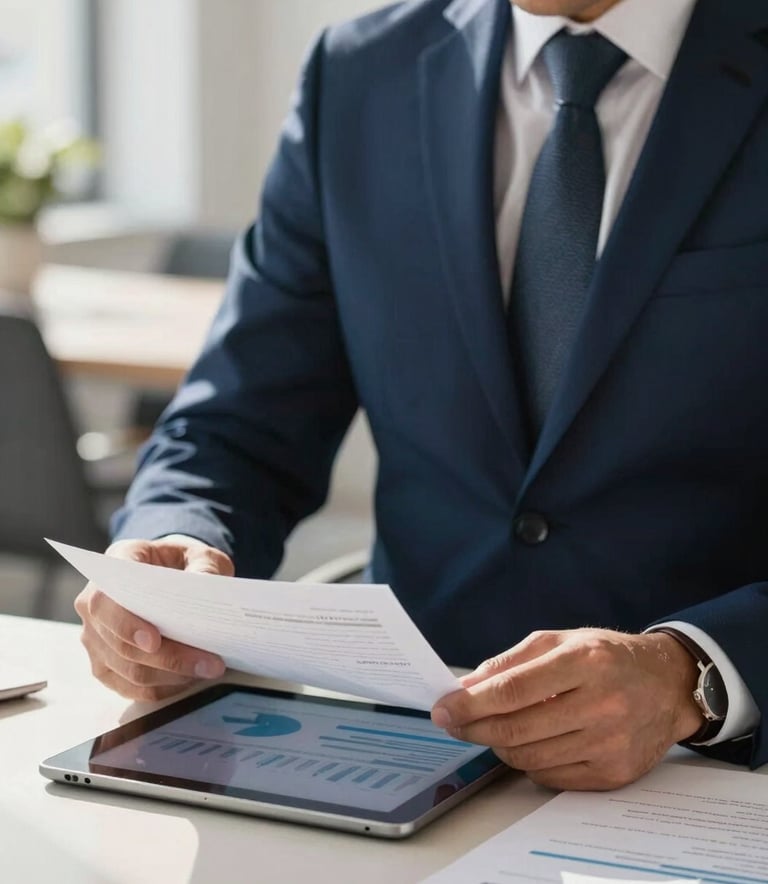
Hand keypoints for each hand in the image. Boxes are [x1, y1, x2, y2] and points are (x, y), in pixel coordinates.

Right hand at [74, 535, 232, 701]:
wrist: (171, 578)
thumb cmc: (184, 563)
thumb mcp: (201, 555)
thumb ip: (205, 567)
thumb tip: (205, 586)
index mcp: (115, 565)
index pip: (105, 599)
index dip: (126, 624)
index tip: (155, 641)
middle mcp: (95, 602)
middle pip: (120, 643)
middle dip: (168, 658)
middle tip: (210, 663)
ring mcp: (95, 637)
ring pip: (128, 669)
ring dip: (171, 676)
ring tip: (209, 669)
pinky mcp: (104, 664)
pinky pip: (130, 687)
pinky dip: (163, 687)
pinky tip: (190, 678)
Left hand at [431, 628, 702, 790]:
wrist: (668, 684)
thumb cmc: (607, 657)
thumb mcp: (560, 641)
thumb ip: (511, 662)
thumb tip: (467, 687)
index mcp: (585, 662)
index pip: (514, 689)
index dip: (471, 703)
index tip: (443, 708)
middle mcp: (602, 704)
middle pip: (518, 728)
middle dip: (474, 728)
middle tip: (452, 723)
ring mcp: (610, 743)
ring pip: (530, 758)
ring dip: (498, 746)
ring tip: (488, 730)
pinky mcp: (614, 772)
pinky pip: (552, 777)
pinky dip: (528, 763)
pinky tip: (524, 744)